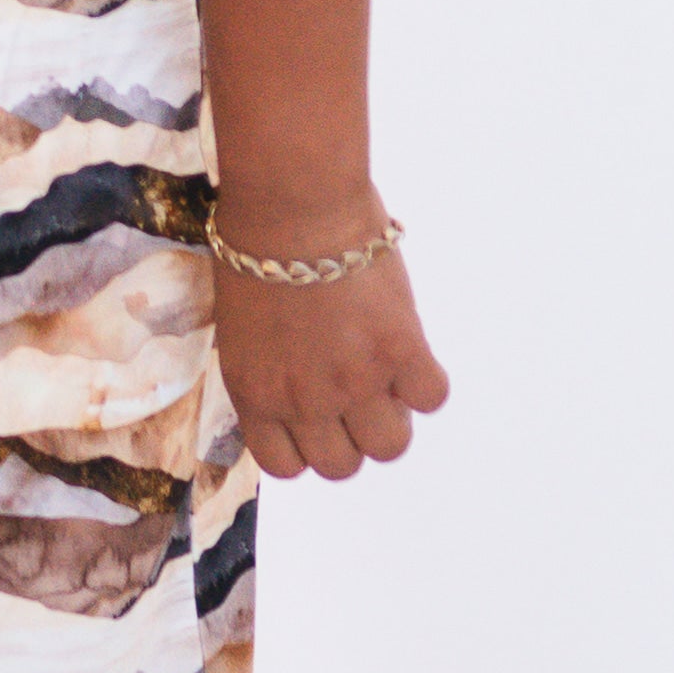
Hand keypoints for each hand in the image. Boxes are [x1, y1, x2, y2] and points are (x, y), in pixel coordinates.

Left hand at [215, 228, 449, 479]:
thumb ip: (271, 372)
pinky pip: (430, 396)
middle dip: (350, 437)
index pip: (286, 466)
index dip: (307, 446)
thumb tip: (301, 391)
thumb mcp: (243, 327)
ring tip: (387, 378)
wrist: (294, 205)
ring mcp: (355, 381)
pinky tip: (410, 351)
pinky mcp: (400, 352)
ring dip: (392, 418)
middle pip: (342, 467)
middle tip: (356, 396)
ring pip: (390, 446)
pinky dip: (425, 381)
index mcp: (256, 394)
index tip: (317, 422)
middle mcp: (304, 400)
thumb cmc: (256, 247)